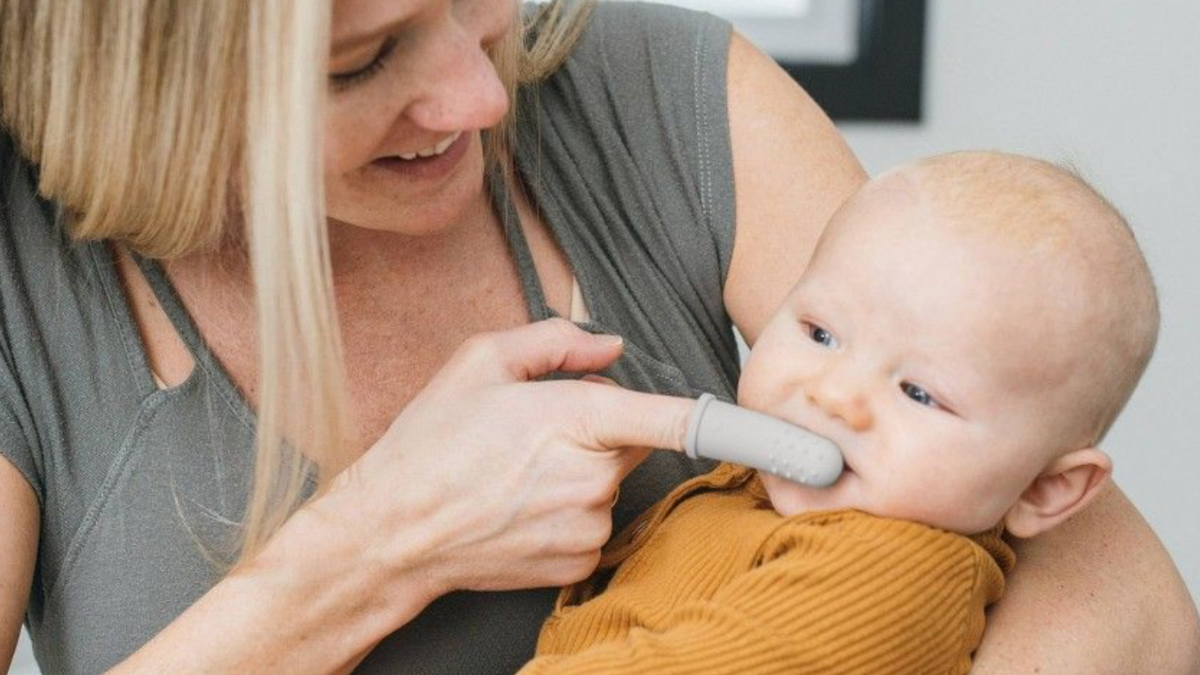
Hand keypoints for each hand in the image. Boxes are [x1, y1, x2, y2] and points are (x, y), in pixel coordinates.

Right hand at [324, 318, 694, 600]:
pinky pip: (597, 523)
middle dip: (602, 431)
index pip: (671, 417)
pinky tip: (523, 506)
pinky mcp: (578, 560)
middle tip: (539, 431)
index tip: (774, 435)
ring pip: (613, 484)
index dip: (727, 422)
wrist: (392, 531)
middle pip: (634, 442)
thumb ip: (553, 340)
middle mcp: (591, 477)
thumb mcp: (478, 362)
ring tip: (518, 473)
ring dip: (584, 473)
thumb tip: (609, 346)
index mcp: (574, 417)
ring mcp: (587, 525)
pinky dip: (572, 511)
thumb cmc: (430, 444)